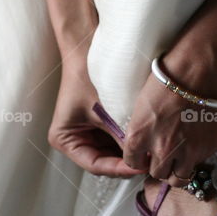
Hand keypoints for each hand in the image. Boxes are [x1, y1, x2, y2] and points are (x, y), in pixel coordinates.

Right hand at [48, 59, 146, 177]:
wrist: (89, 47)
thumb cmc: (89, 74)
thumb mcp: (108, 111)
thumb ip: (123, 137)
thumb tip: (144, 160)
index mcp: (65, 139)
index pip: (96, 165)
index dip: (119, 168)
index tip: (140, 165)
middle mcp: (74, 140)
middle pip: (104, 162)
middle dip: (126, 161)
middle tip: (150, 161)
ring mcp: (88, 133)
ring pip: (113, 153)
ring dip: (130, 152)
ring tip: (151, 152)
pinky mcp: (100, 126)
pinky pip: (117, 140)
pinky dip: (130, 140)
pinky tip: (146, 139)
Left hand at [123, 48, 216, 185]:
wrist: (197, 72)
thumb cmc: (165, 81)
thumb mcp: (140, 107)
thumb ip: (141, 132)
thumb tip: (145, 146)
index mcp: (139, 138)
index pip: (132, 164)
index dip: (138, 160)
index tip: (142, 156)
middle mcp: (161, 150)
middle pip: (157, 174)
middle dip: (158, 167)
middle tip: (161, 156)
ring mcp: (186, 152)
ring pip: (178, 177)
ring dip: (176, 169)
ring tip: (177, 157)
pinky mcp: (207, 148)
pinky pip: (198, 162)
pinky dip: (194, 157)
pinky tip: (193, 142)